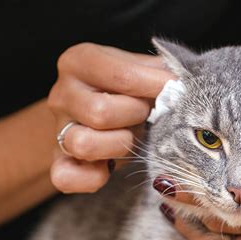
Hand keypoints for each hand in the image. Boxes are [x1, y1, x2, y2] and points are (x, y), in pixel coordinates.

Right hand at [48, 43, 174, 192]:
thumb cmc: (126, 92)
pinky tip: (110, 167)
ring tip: (131, 138)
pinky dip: (92, 177)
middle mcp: (62, 94)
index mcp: (80, 62)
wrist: (94, 114)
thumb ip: (159, 72)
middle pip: (100, 112)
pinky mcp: (58, 162)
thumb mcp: (141, 71)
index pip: (121, 75)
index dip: (154, 87)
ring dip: (119, 145)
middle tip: (146, 116)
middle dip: (135, 117)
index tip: (173, 90)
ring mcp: (57, 129)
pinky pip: (66, 177)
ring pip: (83, 143)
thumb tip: (183, 84)